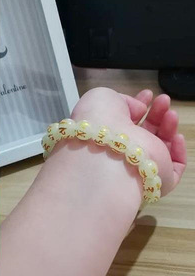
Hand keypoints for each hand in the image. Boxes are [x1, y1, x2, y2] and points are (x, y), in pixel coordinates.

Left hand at [71, 87, 186, 195]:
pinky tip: (176, 136)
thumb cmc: (98, 121)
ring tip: (170, 113)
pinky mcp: (153, 182)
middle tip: (163, 100)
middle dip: (155, 114)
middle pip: (143, 134)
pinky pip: (172, 170)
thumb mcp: (103, 98)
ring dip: (167, 127)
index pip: (123, 123)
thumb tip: (138, 109)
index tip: (147, 94)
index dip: (137, 107)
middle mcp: (119, 153)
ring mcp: (136, 168)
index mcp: (103, 136)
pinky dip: (177, 153)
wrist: (105, 149)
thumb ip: (123, 100)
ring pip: (159, 148)